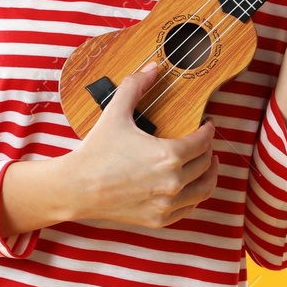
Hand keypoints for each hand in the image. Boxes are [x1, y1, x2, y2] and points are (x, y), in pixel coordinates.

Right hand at [62, 60, 219, 228]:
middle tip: (205, 142)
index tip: (207, 124)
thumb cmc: (96, 150)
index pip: (203, 142)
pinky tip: (191, 187)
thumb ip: (135, 86)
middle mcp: (173, 182)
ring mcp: (167, 204)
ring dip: (210, 175)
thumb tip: (153, 68)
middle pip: (206, 164)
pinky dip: (194, 196)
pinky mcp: (158, 219)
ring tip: (208, 165)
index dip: (209, 130)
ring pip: (204, 190)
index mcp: (169, 155)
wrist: (76, 187)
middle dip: (209, 150)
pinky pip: (188, 208)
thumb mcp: (115, 112)